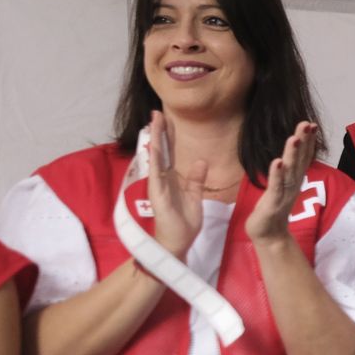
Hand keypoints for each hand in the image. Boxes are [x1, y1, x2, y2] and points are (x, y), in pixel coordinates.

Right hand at [145, 110, 202, 259]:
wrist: (178, 242)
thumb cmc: (184, 222)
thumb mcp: (194, 196)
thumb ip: (196, 179)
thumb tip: (200, 161)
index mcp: (171, 179)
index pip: (170, 153)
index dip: (169, 136)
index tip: (168, 118)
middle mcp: (162, 179)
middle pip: (161, 150)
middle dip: (159, 131)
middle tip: (157, 112)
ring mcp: (157, 185)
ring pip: (156, 157)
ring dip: (155, 139)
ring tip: (154, 121)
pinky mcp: (156, 194)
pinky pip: (156, 173)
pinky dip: (155, 159)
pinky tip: (155, 146)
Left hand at [246, 121, 317, 244]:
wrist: (269, 235)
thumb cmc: (273, 208)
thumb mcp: (282, 185)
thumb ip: (288, 170)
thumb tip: (293, 154)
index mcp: (295, 179)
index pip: (304, 157)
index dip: (308, 141)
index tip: (312, 124)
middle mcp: (293, 184)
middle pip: (300, 160)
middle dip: (303, 141)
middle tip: (307, 124)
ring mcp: (284, 193)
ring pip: (290, 171)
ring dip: (292, 154)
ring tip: (294, 138)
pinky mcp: (273, 203)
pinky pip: (276, 186)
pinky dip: (277, 174)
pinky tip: (277, 162)